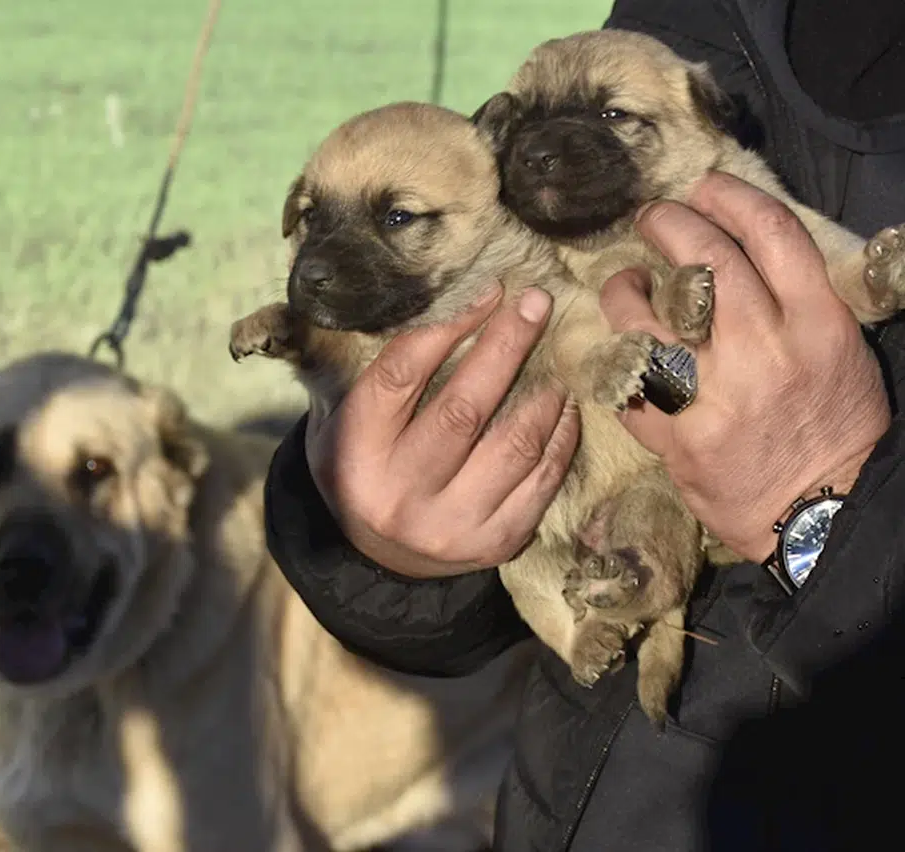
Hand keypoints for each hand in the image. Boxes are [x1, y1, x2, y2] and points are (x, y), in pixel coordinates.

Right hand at [304, 285, 579, 578]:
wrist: (378, 556)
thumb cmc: (362, 464)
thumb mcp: (340, 419)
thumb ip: (377, 369)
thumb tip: (444, 300)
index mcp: (356, 453)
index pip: (402, 374)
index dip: (448, 326)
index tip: (487, 291)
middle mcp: (401, 494)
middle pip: (464, 408)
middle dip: (507, 346)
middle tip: (536, 303)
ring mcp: (451, 525)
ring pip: (513, 446)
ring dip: (543, 393)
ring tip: (557, 358)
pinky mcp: (493, 543)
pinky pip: (541, 481)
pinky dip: (560, 438)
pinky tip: (564, 407)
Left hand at [600, 171, 890, 562]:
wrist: (822, 515)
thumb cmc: (837, 427)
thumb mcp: (842, 351)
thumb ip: (798, 301)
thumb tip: (746, 253)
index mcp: (816, 322)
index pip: (770, 232)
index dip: (730, 197)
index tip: (705, 188)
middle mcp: (763, 347)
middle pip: (703, 260)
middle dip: (668, 224)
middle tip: (651, 218)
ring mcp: (714, 393)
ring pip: (647, 318)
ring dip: (625, 289)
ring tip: (626, 283)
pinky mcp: (677, 436)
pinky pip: (626, 382)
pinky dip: (615, 359)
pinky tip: (617, 347)